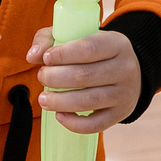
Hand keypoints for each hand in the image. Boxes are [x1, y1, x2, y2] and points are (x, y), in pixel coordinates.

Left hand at [27, 27, 141, 134]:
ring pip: (89, 101)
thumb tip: (32, 56)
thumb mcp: (77, 36)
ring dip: (60, 101)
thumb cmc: (95, 53)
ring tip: (43, 98)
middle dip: (55, 78)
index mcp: (116, 44)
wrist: (128, 73)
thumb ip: (50, 40)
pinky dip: (74, 123)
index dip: (63, 54)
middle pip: (85, 76)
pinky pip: (95, 124)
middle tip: (42, 77)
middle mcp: (125, 68)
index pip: (88, 48)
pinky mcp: (120, 114)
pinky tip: (59, 115)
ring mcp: (124, 94)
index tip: (46, 59)